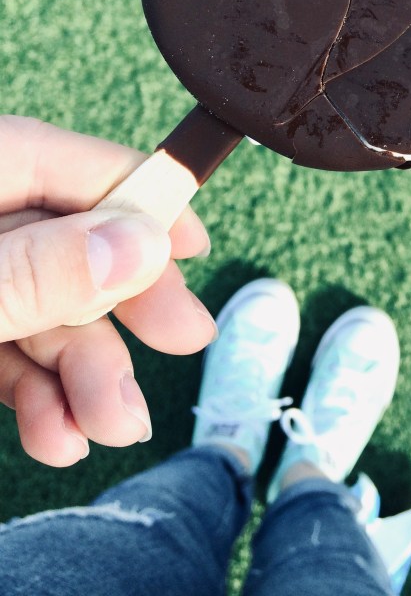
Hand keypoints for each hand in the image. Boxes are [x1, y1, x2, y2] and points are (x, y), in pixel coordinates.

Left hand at [0, 116, 216, 466]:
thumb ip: (36, 272)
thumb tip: (142, 245)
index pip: (79, 168)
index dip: (147, 201)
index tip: (198, 245)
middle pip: (72, 246)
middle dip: (125, 309)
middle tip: (188, 341)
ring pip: (45, 311)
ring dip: (85, 374)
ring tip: (114, 426)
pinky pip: (8, 348)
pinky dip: (39, 395)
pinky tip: (59, 436)